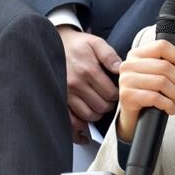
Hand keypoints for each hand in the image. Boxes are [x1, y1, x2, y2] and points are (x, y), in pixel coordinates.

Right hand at [57, 26, 121, 142]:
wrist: (53, 44)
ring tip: (98, 106)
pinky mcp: (58, 100)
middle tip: (109, 100)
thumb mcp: (95, 43)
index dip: (117, 95)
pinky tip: (84, 131)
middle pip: (101, 107)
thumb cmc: (76, 45)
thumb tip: (121, 69)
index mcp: (88, 70)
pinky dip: (78, 130)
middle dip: (108, 105)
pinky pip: (69, 121)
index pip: (111, 93)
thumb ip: (110, 55)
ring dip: (96, 114)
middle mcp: (76, 84)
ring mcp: (65, 94)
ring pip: (88, 116)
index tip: (116, 92)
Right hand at [116, 40, 174, 141]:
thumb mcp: (165, 77)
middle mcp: (128, 64)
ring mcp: (126, 80)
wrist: (132, 117)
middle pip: (164, 66)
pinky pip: (155, 97)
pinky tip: (171, 109)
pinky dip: (168, 105)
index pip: (162, 46)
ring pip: (161, 82)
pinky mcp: (127, 96)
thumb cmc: (148, 93)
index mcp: (137, 54)